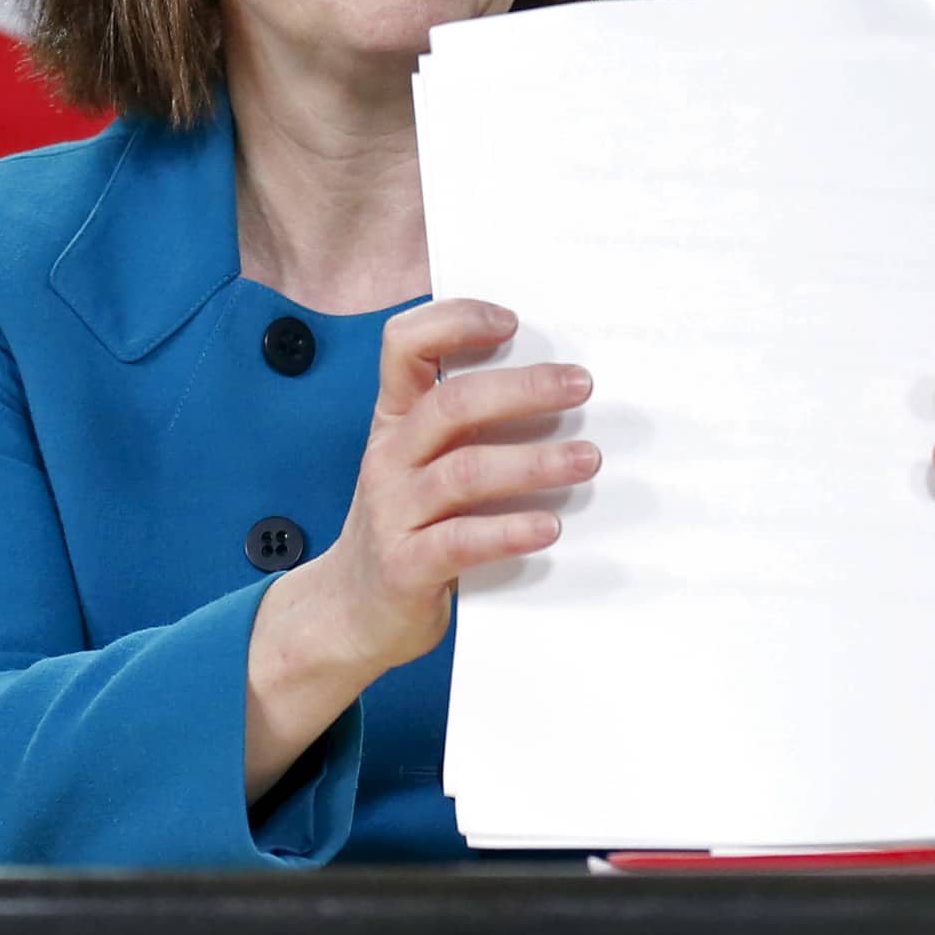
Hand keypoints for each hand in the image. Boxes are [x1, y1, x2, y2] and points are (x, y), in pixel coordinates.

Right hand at [242, 299, 592, 797]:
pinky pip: (461, 541)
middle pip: (449, 404)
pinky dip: (509, 531)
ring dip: (532, 462)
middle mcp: (388, 456)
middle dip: (521, 388)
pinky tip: (549, 527)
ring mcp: (392, 511)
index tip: (511, 321)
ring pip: (463, 471)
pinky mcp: (405, 566)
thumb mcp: (420, 466)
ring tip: (586, 459)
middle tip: (580, 386)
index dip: (454, 321)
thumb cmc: (407, 527)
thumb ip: (466, 431)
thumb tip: (558, 393)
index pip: (404, 344)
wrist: (348, 613)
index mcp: (394, 420)